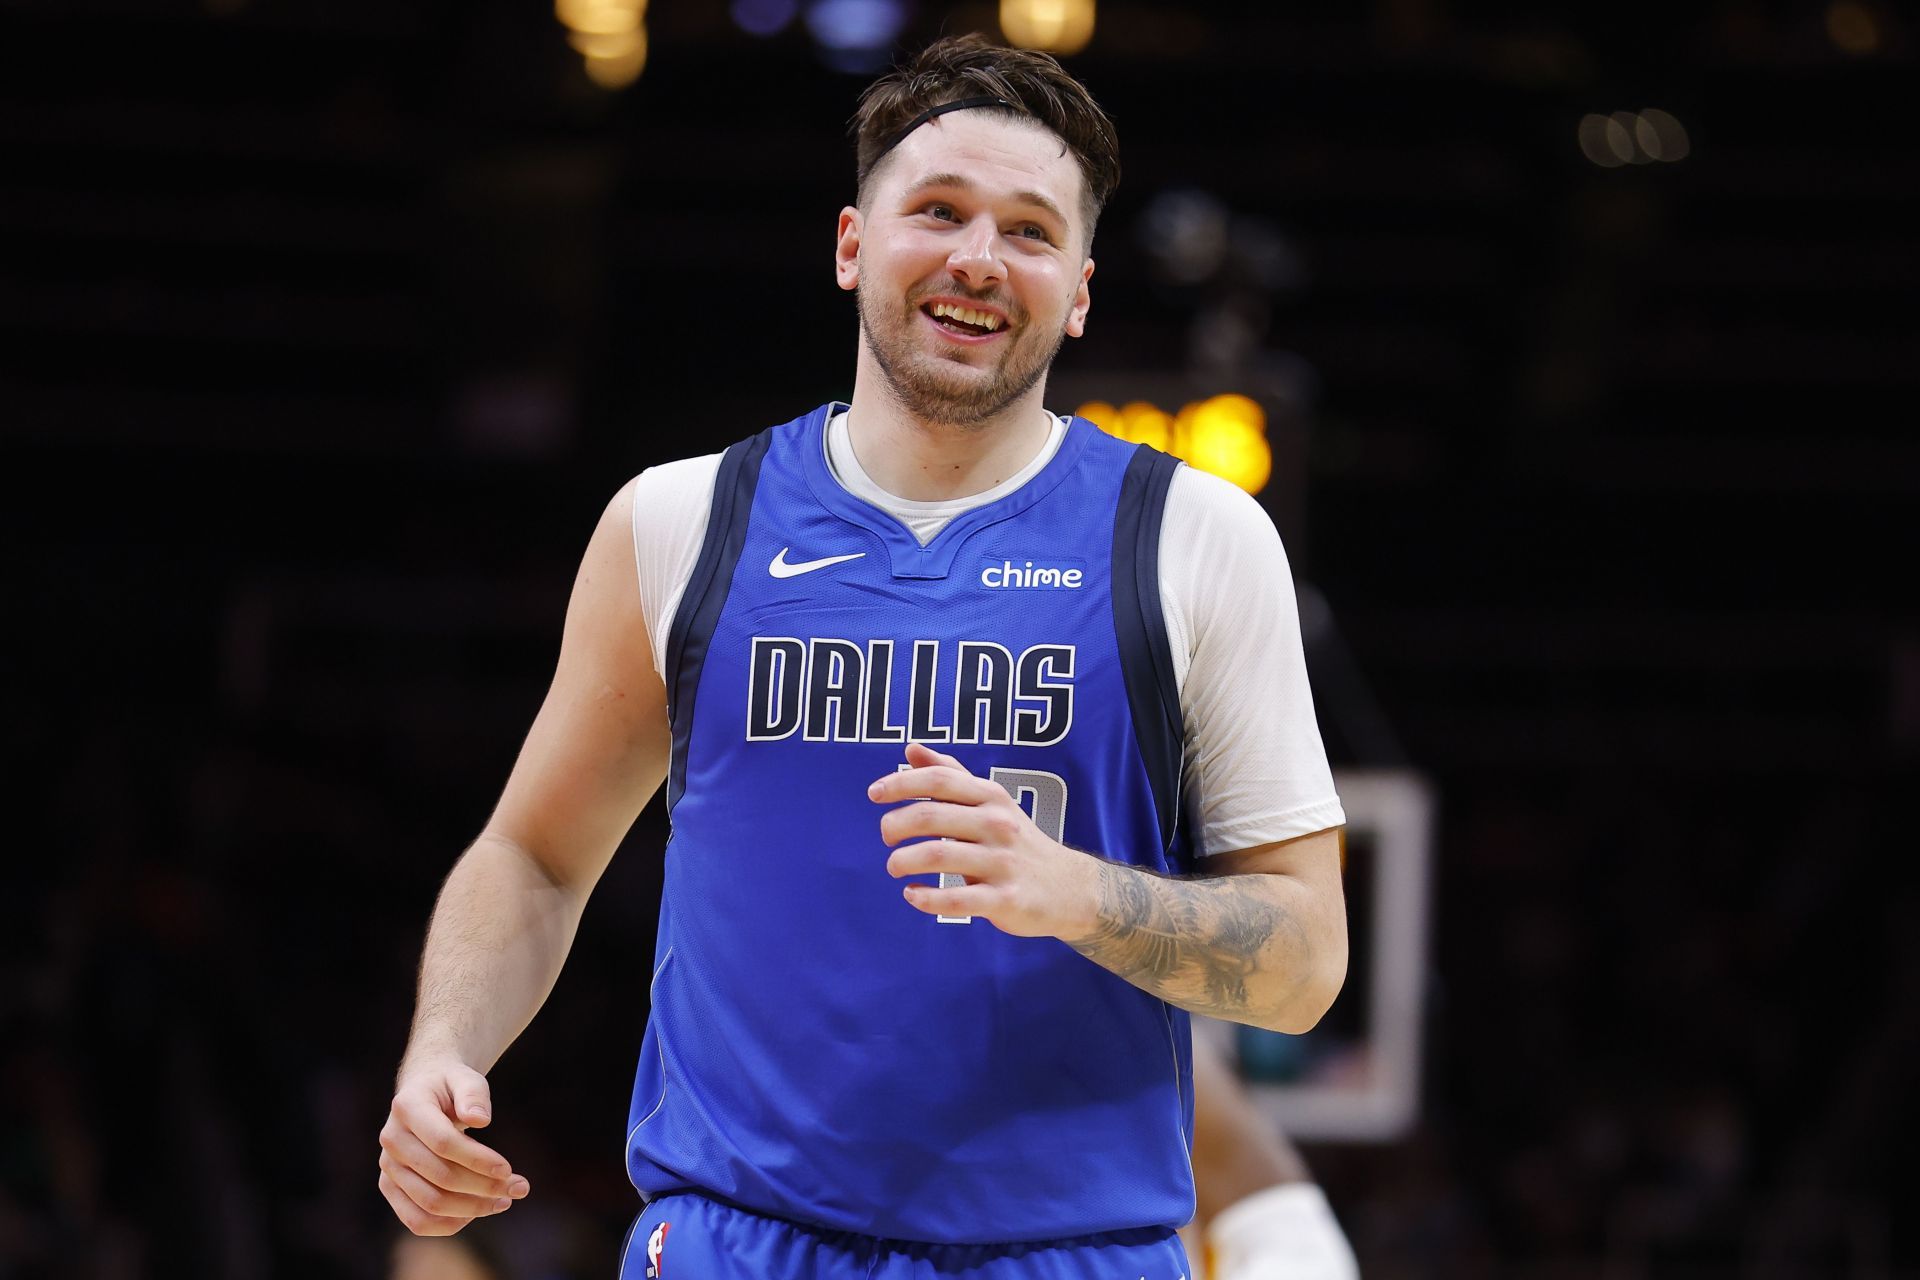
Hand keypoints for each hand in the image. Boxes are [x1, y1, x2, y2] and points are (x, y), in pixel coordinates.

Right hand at [378, 1058, 528, 1235]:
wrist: (424, 1093)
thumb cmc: (451, 1086)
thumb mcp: (466, 1078)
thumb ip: (474, 1094)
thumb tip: (481, 1120)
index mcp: (407, 1107)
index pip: (443, 1142)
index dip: (478, 1159)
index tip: (509, 1168)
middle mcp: (392, 1139)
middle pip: (440, 1177)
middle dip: (484, 1187)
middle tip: (519, 1188)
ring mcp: (388, 1166)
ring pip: (430, 1204)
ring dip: (472, 1209)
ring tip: (504, 1201)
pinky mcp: (390, 1187)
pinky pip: (416, 1220)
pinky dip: (450, 1224)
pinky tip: (478, 1212)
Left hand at [869, 742, 1098, 938]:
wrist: (1069, 888)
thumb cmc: (1017, 841)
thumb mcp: (991, 802)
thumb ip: (950, 776)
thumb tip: (911, 748)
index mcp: (991, 798)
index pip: (939, 780)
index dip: (901, 783)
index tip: (874, 793)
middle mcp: (997, 825)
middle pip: (931, 817)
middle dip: (895, 825)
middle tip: (886, 836)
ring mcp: (1002, 863)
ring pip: (938, 856)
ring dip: (904, 861)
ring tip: (895, 866)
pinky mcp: (1005, 899)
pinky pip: (956, 900)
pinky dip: (926, 898)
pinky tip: (912, 895)